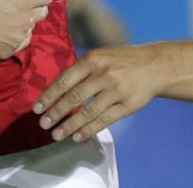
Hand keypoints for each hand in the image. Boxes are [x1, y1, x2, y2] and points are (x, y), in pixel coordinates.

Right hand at [0, 0, 53, 60]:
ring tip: (9, 19)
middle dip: (34, 7)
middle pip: (42, 13)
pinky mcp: (8, 52)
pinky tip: (4, 33)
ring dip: (24, 23)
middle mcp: (26, 20)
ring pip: (31, 29)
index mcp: (24, 0)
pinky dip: (17, 38)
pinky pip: (21, 44)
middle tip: (18, 4)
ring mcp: (18, 38)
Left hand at [33, 43, 159, 141]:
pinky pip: (105, 120)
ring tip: (57, 135)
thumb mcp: (100, 56)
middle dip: (56, 113)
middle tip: (43, 124)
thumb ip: (81, 70)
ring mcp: (116, 90)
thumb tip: (55, 91)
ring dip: (70, 125)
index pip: (65, 80)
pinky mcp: (128, 105)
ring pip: (88, 112)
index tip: (37, 108)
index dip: (49, 96)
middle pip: (74, 97)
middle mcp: (103, 74)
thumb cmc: (122, 61)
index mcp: (93, 59)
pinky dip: (89, 130)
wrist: (155, 65)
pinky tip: (78, 136)